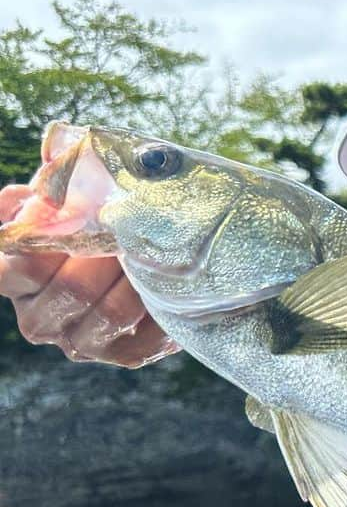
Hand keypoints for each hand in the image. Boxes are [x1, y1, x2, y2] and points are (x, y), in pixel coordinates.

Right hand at [0, 183, 177, 367]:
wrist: (170, 257)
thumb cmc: (110, 218)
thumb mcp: (81, 193)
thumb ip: (62, 178)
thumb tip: (56, 150)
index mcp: (15, 274)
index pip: (6, 269)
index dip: (36, 247)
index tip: (65, 223)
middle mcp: (39, 315)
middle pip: (68, 291)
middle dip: (107, 256)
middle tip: (132, 233)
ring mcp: (79, 340)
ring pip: (108, 315)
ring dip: (138, 280)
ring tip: (154, 254)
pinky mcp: (121, 355)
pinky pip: (140, 340)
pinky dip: (158, 311)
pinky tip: (165, 287)